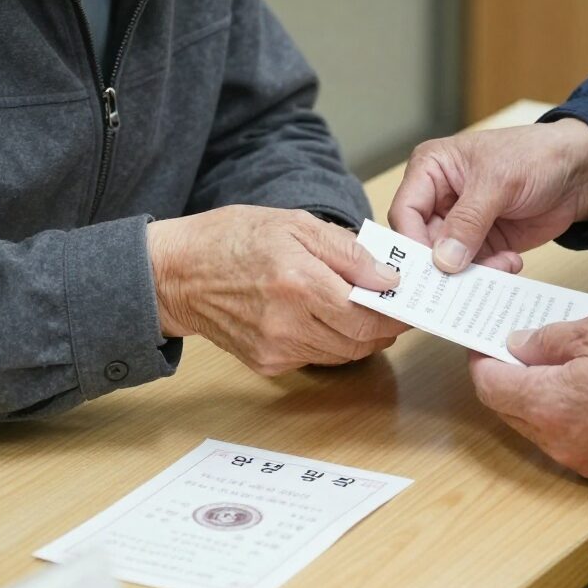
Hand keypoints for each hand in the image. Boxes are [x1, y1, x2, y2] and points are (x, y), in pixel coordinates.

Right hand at [147, 206, 407, 374]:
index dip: (396, 312)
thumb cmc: (233, 238)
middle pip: (360, 340)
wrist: (177, 274)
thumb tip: (387, 278)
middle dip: (385, 326)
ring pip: (342, 354)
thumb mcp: (294, 224)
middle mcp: (288, 324)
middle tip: (396, 306)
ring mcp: (276, 349)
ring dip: (361, 336)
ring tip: (365, 309)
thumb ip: (346, 251)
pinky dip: (332, 342)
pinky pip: (316, 358)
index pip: (367, 314)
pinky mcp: (266, 364)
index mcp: (298, 282)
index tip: (411, 301)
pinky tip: (328, 318)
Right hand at [389, 120, 587, 273]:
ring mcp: (460, 224)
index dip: (411, 243)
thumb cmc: (537, 156)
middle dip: (443, 265)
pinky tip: (511, 263)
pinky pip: (473, 270)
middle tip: (459, 285)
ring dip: (471, 272)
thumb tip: (442, 260)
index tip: (429, 270)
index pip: (405, 212)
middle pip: (421, 244)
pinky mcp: (483, 244)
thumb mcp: (498, 181)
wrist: (581, 172)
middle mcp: (439, 198)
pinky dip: (489, 274)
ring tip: (501, 267)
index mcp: (431, 169)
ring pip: (446, 264)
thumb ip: (468, 221)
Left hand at [468, 312, 587, 478]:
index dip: (483, 359)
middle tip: (518, 343)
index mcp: (547, 404)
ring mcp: (581, 457)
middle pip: (509, 409)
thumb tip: (519, 345)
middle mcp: (556, 440)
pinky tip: (583, 385)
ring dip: (536, 395)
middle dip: (507, 376)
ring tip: (555, 360)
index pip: (490, 386)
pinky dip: (563, 411)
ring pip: (537, 425)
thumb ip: (550, 338)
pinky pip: (566, 436)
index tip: (485, 339)